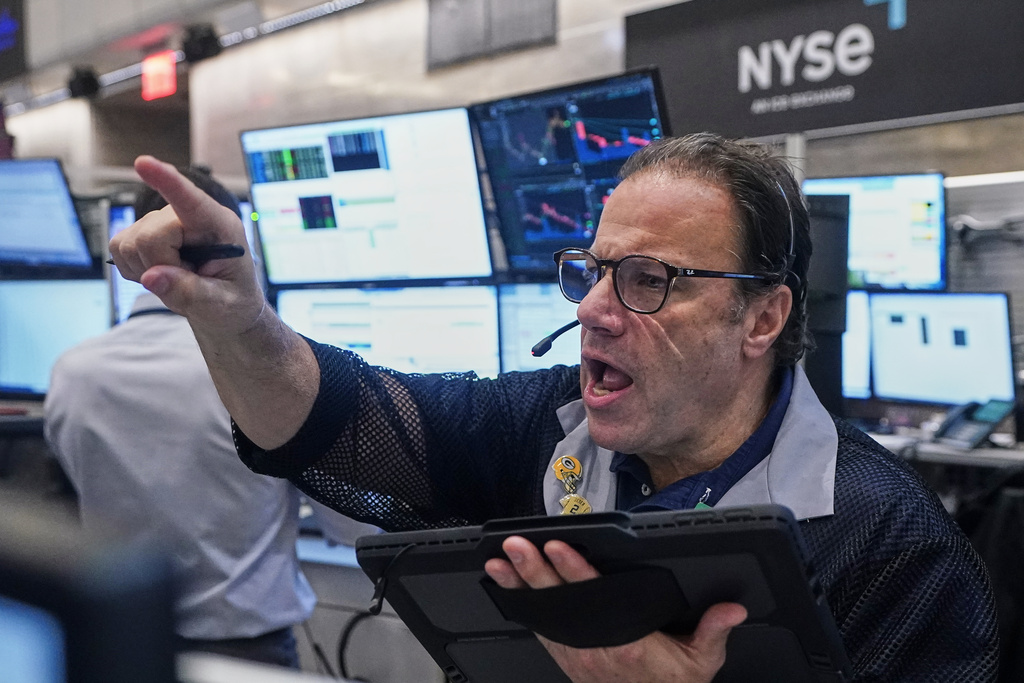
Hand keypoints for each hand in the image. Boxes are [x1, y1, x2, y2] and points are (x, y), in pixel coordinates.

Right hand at [108, 156, 264, 336]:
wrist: (224, 307)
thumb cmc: (232, 302)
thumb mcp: (220, 305)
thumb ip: (190, 292)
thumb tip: (152, 277)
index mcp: (220, 226)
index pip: (191, 200)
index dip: (167, 181)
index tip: (143, 163)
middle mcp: (188, 216)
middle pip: (150, 236)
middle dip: (160, 267)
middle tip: (187, 281)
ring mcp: (162, 221)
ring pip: (130, 243)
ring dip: (147, 269)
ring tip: (178, 278)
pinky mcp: (142, 231)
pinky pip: (118, 248)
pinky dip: (133, 268)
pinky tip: (159, 274)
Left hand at [484, 536, 746, 682]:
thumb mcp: (701, 663)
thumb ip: (714, 631)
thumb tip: (732, 608)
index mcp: (626, 643)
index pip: (595, 599)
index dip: (575, 571)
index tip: (558, 548)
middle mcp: (594, 647)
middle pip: (559, 602)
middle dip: (534, 571)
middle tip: (515, 545)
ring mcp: (576, 653)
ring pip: (542, 613)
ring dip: (518, 586)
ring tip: (498, 561)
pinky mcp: (566, 657)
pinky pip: (540, 627)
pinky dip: (521, 604)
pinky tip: (506, 585)